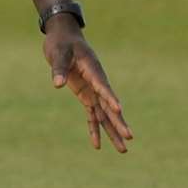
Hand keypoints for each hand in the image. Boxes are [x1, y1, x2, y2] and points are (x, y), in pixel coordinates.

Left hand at [44, 17, 132, 152]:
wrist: (63, 38)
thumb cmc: (62, 43)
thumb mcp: (58, 53)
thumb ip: (59, 68)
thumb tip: (58, 84)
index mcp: (93, 68)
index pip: (103, 86)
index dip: (110, 98)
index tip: (119, 110)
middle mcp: (97, 82)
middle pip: (109, 106)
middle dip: (118, 122)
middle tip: (129, 137)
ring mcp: (92, 90)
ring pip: (104, 114)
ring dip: (112, 131)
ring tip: (123, 150)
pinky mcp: (85, 95)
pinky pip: (92, 115)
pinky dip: (94, 129)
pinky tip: (97, 145)